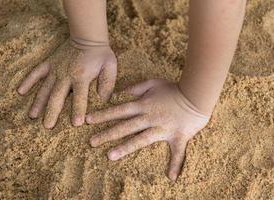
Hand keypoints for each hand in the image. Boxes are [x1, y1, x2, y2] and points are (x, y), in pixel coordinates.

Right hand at [18, 39, 116, 127]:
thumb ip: (107, 84)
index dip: (78, 110)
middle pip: (58, 96)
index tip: (76, 124)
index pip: (80, 97)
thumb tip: (103, 101)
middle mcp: (66, 75)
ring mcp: (56, 69)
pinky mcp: (49, 64)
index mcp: (82, 77)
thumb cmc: (101, 54)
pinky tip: (20, 91)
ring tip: (32, 116)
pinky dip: (28, 81)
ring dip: (38, 102)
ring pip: (45, 88)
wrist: (87, 37)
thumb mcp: (109, 67)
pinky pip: (36, 72)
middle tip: (47, 126)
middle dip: (52, 111)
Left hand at [86, 79, 209, 180]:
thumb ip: (136, 88)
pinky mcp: (178, 137)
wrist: (196, 94)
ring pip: (141, 139)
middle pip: (125, 126)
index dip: (103, 115)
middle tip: (91, 141)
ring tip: (110, 156)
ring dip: (125, 148)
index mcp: (143, 105)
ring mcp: (162, 129)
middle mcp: (149, 118)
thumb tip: (121, 93)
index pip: (119, 110)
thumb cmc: (174, 88)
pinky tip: (171, 177)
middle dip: (107, 133)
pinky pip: (178, 153)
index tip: (88, 120)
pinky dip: (176, 164)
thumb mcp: (153, 83)